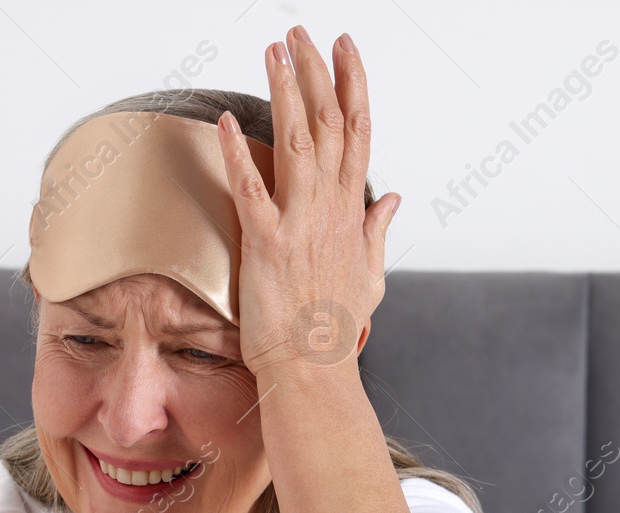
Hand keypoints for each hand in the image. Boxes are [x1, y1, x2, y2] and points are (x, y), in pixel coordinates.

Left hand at [215, 25, 400, 376]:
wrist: (313, 371)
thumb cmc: (334, 329)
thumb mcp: (368, 275)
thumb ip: (377, 229)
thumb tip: (391, 197)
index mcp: (351, 213)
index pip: (357, 133)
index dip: (352, 86)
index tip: (345, 48)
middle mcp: (330, 210)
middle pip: (329, 124)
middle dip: (316, 72)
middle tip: (301, 32)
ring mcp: (300, 225)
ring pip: (297, 144)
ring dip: (286, 93)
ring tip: (274, 51)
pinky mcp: (267, 246)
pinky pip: (251, 191)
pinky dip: (239, 155)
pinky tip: (227, 122)